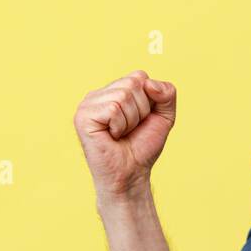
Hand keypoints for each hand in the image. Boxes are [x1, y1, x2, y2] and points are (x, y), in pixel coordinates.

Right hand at [72, 70, 176, 200]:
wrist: (131, 174)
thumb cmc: (142, 147)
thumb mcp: (164, 116)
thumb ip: (167, 93)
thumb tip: (149, 83)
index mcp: (113, 90)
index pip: (140, 76)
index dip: (149, 101)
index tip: (140, 120)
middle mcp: (98, 94)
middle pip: (133, 84)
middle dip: (141, 111)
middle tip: (130, 129)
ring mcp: (88, 104)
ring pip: (123, 96)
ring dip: (130, 120)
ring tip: (121, 134)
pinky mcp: (83, 117)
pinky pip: (113, 108)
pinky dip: (120, 125)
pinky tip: (112, 136)